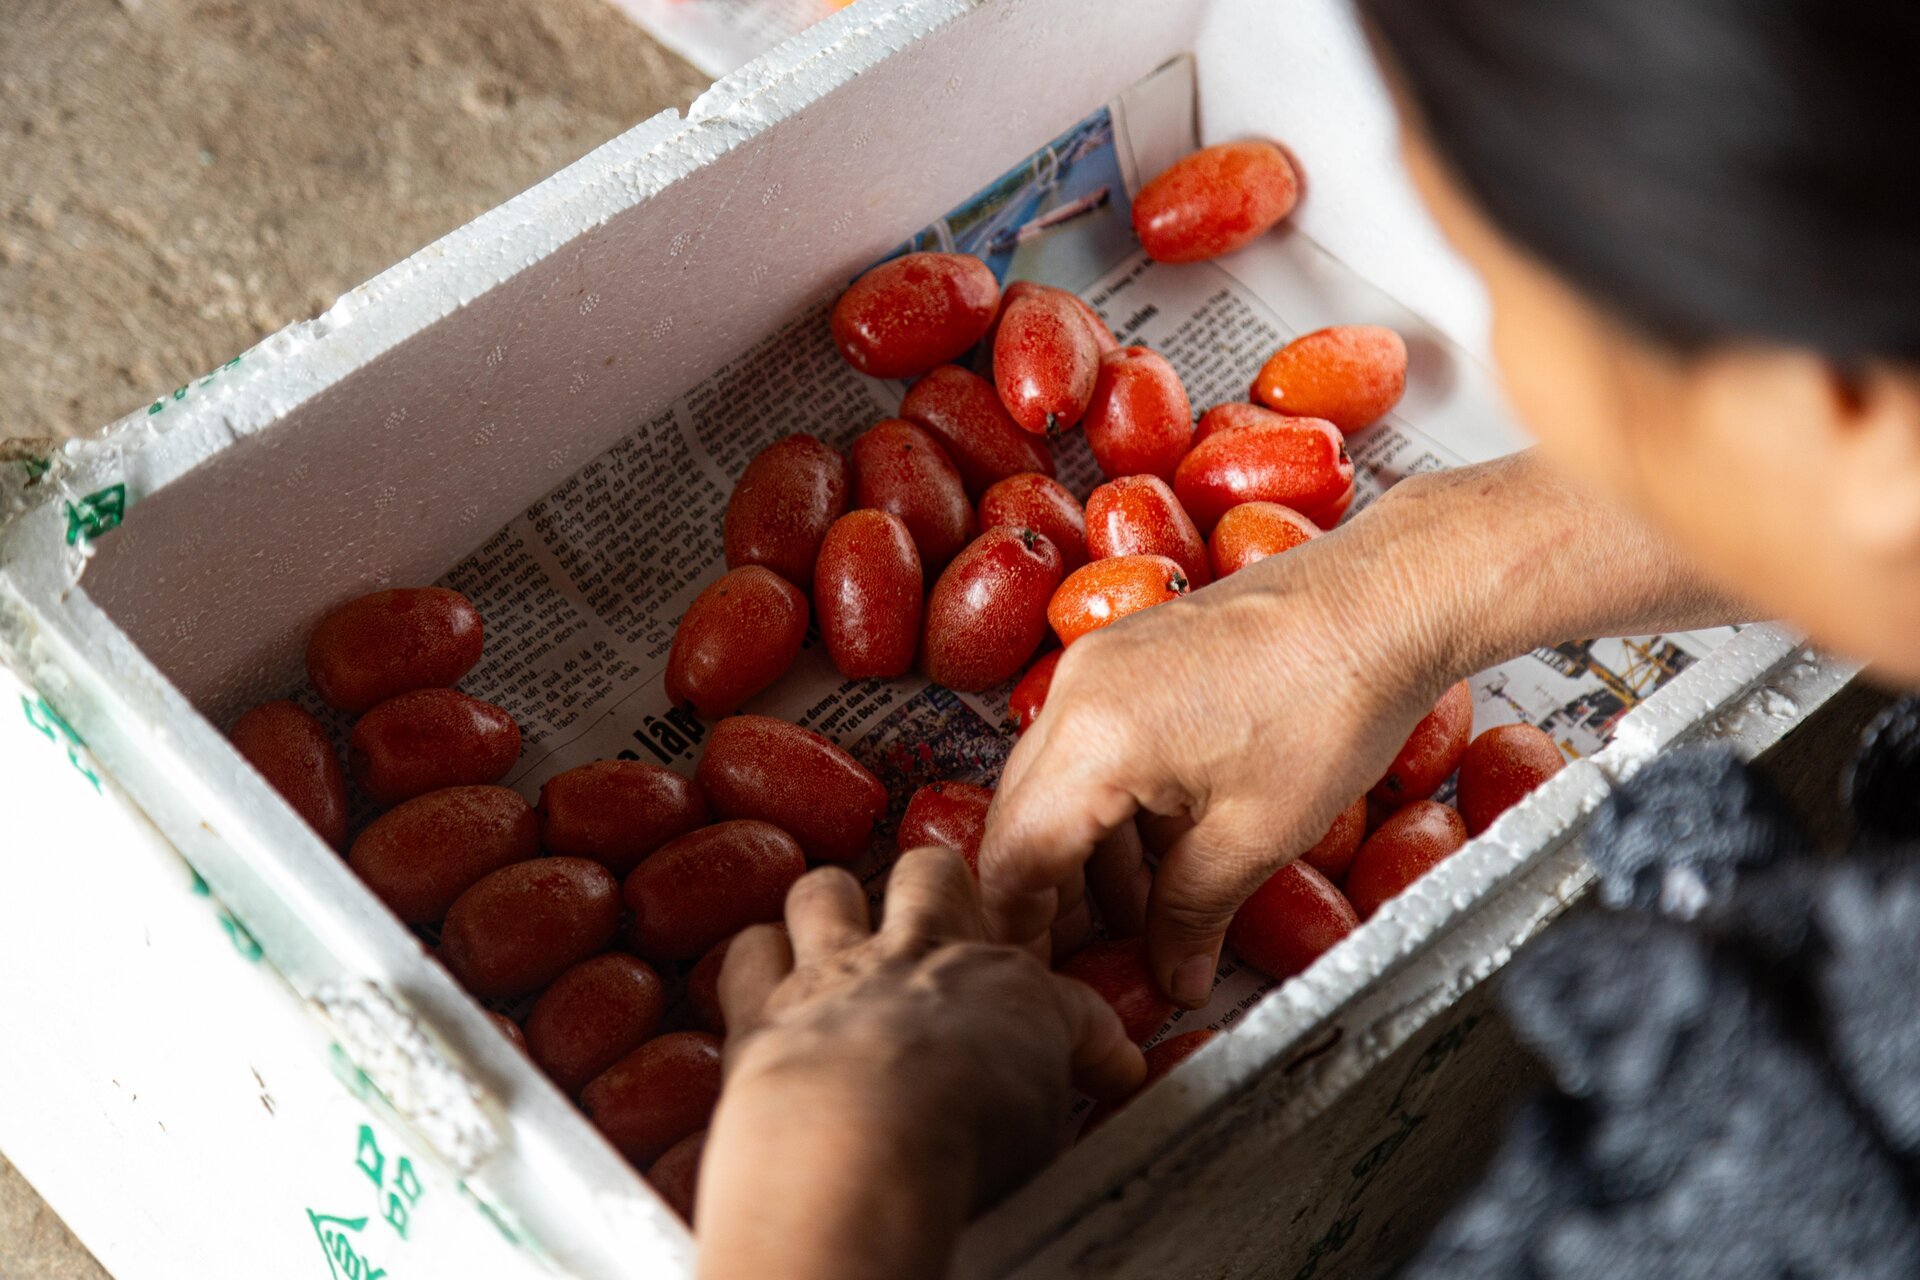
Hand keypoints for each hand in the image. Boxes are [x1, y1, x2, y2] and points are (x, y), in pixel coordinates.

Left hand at [695, 848, 1144, 1279]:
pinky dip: (754, 964)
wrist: (859, 1144)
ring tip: (834, 936)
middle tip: (933, 922)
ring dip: (829, 907)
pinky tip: (760, 984)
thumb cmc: (961, 1136)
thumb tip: (1111, 1075)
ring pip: (824, 889)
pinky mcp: (760, 1009)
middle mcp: (914, 959)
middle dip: (932, 887)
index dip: (1065, 1016)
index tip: (1080, 1053)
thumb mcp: (1053, 1117)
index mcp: (997, 981)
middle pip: (929, 873)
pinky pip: (747, 953)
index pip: (1045, 977)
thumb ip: (1065, 1085)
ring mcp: (830, 974)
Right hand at [980, 493, 1455, 1007]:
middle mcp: (1076, 689)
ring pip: (1056, 779)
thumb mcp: (1258, 834)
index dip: (1020, 929)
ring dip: (1085, 853)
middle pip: (1022, 816)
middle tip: (1085, 959)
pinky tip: (1162, 847)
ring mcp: (1099, 661)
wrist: (1385, 598)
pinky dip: (1112, 802)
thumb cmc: (1337, 699)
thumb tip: (1172, 976)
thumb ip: (1192, 915)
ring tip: (1141, 916)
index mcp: (1094, 738)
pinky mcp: (1131, 651)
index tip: (1039, 976)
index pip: (1015, 856)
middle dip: (1048, 896)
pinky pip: (1091, 740)